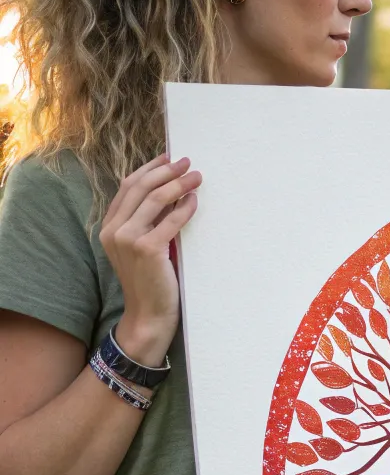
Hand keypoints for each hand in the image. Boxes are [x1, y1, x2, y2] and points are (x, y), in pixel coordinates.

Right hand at [98, 154, 201, 365]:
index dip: (149, 169)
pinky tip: (194, 200)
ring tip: (196, 177)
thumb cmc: (149, 282)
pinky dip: (184, 207)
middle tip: (186, 162)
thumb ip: (147, 222)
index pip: (128, 187)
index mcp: (109, 227)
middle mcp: (114, 230)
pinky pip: (170, 220)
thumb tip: (170, 193)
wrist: (148, 315)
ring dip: (178, 184)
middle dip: (165, 170)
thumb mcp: (141, 247)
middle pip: (140, 187)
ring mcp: (128, 239)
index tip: (167, 158)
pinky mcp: (147, 249)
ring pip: (155, 199)